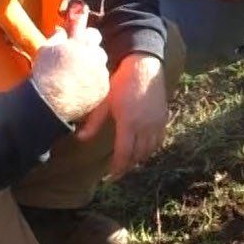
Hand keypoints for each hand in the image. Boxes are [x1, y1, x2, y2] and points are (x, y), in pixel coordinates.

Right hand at [32, 6, 109, 121]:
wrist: (50, 103)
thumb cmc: (43, 76)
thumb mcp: (44, 51)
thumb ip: (56, 38)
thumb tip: (62, 31)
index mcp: (77, 42)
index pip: (80, 23)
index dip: (80, 16)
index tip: (81, 8)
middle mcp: (91, 53)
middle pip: (95, 39)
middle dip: (88, 42)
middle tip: (78, 51)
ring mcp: (99, 70)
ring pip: (101, 59)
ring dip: (93, 61)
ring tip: (79, 71)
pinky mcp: (103, 86)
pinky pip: (103, 77)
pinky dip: (95, 79)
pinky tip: (83, 84)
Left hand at [76, 53, 168, 178]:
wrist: (143, 66)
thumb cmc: (121, 82)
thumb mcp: (104, 101)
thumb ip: (94, 122)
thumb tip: (80, 139)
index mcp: (129, 123)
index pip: (124, 154)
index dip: (117, 168)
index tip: (111, 176)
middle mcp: (145, 126)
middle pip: (138, 156)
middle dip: (127, 166)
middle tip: (118, 171)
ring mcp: (157, 123)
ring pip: (150, 150)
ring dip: (139, 158)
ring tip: (128, 161)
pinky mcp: (164, 118)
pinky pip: (159, 140)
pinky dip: (151, 148)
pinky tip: (142, 148)